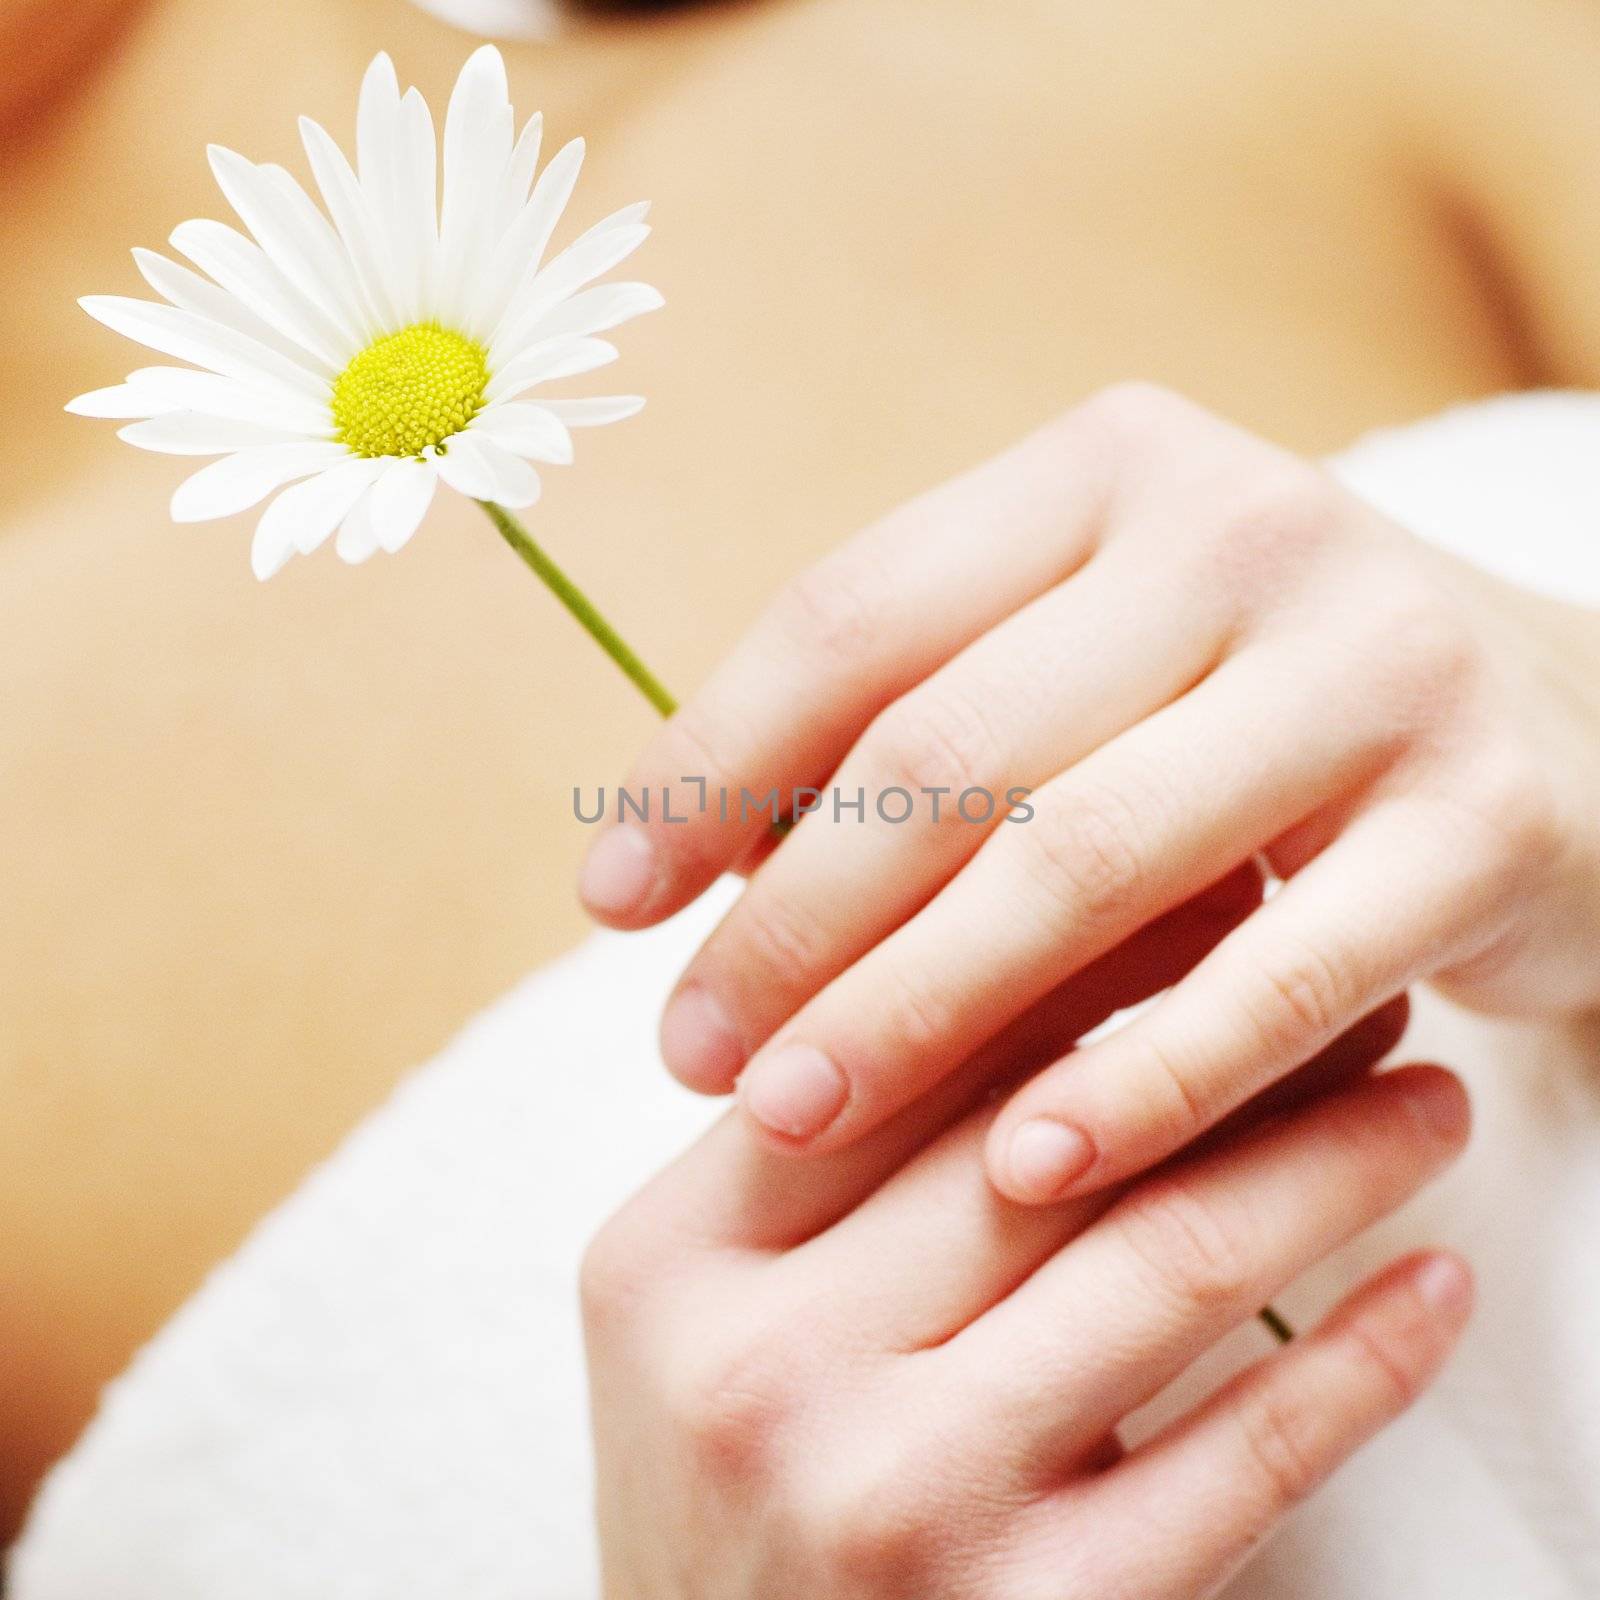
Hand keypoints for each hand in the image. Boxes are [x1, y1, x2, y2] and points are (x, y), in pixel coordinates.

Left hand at [579, 383, 1599, 1201]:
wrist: (1576, 733)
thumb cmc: (1257, 721)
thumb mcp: (1088, 683)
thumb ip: (914, 737)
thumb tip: (686, 870)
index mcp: (1109, 470)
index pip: (854, 615)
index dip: (708, 765)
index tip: (609, 905)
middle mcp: (1243, 525)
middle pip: (950, 745)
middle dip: (794, 919)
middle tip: (695, 1054)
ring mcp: (1377, 660)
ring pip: (1086, 857)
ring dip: (920, 1009)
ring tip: (795, 1117)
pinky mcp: (1486, 816)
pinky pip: (1267, 975)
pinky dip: (1133, 1082)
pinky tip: (1016, 1170)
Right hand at [583, 1001, 1471, 1599]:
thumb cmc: (727, 1497)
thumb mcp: (699, 1313)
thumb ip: (809, 1160)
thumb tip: (1020, 969)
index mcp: (670, 1258)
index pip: (898, 1046)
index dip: (1069, 945)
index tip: (1201, 883)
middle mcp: (766, 1366)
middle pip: (1046, 1132)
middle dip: (1226, 1030)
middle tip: (1343, 970)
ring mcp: (896, 1501)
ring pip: (1163, 1261)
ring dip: (1330, 1161)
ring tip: (1419, 1096)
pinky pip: (1243, 1465)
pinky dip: (1361, 1361)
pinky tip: (1429, 1283)